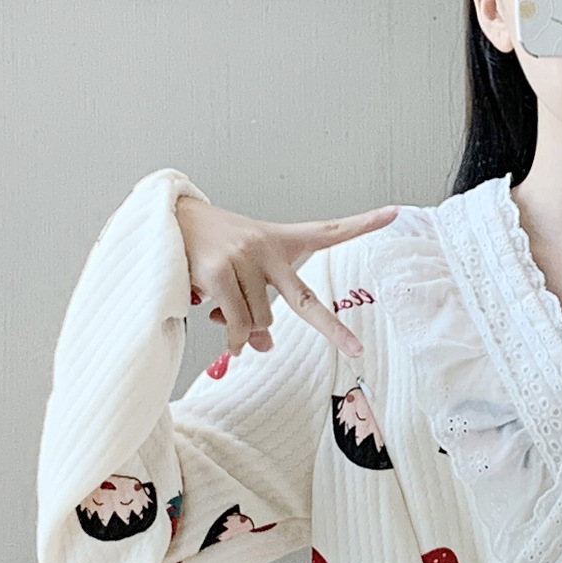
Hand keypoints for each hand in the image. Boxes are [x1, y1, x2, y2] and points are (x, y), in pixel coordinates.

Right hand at [174, 195, 398, 359]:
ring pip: (260, 322)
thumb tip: (261, 346)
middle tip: (355, 350)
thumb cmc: (213, 248)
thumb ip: (259, 309)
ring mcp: (242, 259)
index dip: (363, 224)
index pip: (329, 231)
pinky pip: (235, 324)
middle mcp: (266, 247)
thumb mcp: (244, 274)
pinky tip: (221, 330)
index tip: (395, 213)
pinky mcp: (217, 272)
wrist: (167, 221)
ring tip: (225, 315)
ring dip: (245, 330)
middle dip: (333, 329)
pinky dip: (232, 338)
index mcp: (281, 240)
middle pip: (305, 300)